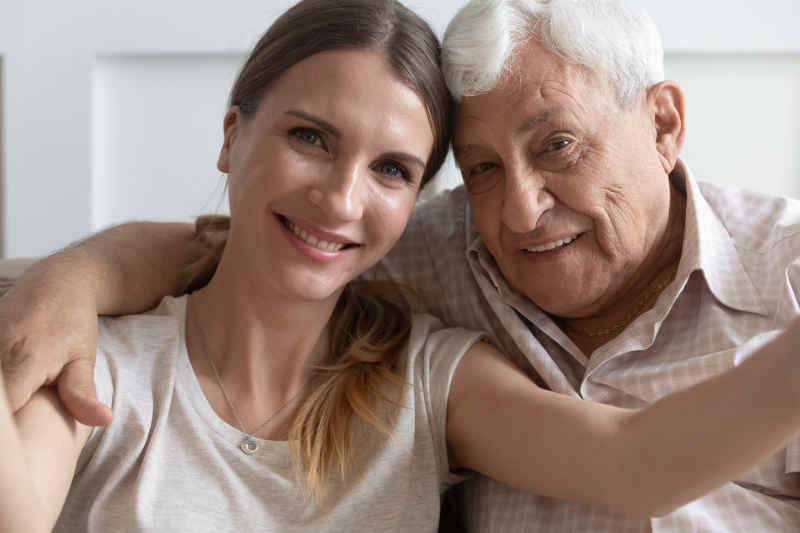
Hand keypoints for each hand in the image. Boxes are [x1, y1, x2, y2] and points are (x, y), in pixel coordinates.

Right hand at [0, 262, 111, 425]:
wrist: (57, 281)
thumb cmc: (74, 322)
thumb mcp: (83, 358)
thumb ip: (83, 394)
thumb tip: (104, 420)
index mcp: (23, 362)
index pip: (4, 416)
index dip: (11, 439)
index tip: (21, 455)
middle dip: (7, 424)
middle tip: (21, 437)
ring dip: (4, 408)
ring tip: (18, 411)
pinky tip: (12, 400)